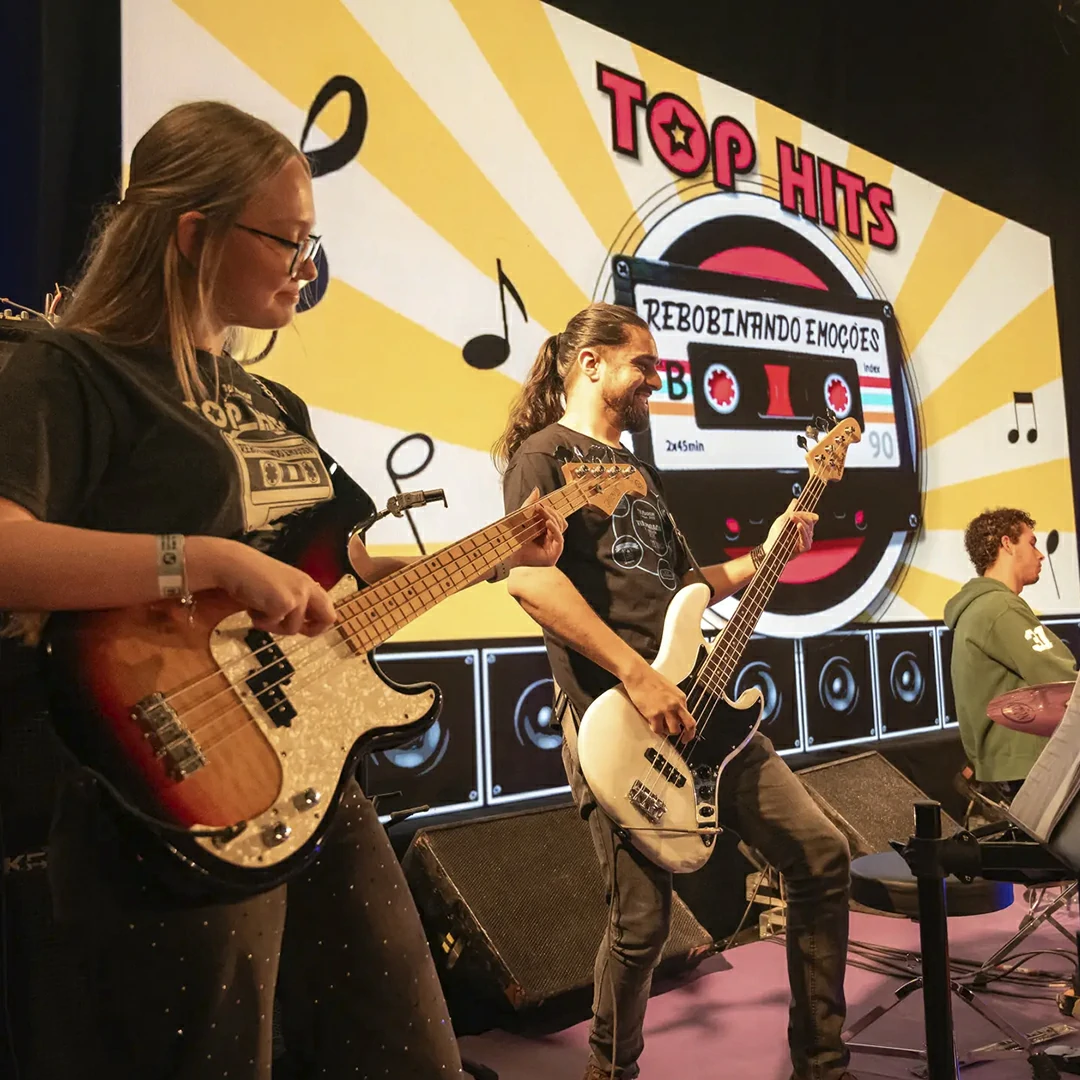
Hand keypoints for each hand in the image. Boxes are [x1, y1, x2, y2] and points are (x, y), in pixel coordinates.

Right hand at [191, 537, 336, 636]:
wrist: (235, 565)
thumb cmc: (252, 577)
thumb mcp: (280, 589)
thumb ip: (293, 602)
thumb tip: (301, 624)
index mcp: (307, 584)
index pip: (327, 609)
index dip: (316, 624)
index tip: (302, 628)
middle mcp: (307, 588)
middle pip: (328, 618)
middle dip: (312, 630)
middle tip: (289, 628)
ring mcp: (298, 596)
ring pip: (293, 629)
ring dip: (272, 625)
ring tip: (259, 607)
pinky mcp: (285, 604)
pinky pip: (274, 625)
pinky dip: (260, 621)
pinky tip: (253, 605)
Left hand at [506, 488, 565, 569]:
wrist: (506, 552)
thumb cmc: (513, 537)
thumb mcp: (523, 517)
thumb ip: (530, 504)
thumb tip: (537, 489)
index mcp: (546, 532)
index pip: (556, 518)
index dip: (550, 510)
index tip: (540, 504)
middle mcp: (551, 540)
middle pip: (561, 521)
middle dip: (552, 512)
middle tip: (541, 507)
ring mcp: (553, 548)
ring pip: (561, 527)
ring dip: (553, 517)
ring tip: (543, 513)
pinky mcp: (553, 556)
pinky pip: (560, 539)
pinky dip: (555, 529)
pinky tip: (548, 523)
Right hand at [623, 659, 695, 741]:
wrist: (638, 674)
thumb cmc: (650, 679)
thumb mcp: (670, 689)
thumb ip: (675, 701)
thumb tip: (676, 713)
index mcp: (681, 697)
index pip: (690, 717)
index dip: (689, 728)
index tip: (688, 734)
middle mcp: (676, 704)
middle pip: (689, 725)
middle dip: (687, 735)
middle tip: (683, 740)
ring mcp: (665, 710)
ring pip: (674, 730)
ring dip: (668, 732)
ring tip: (662, 728)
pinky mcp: (654, 714)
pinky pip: (658, 729)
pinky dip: (656, 729)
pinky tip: (653, 724)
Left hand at [764, 499, 817, 557]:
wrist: (770, 547)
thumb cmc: (776, 534)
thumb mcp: (783, 520)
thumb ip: (790, 511)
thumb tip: (795, 500)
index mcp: (803, 525)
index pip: (810, 517)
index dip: (808, 513)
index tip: (805, 507)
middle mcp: (806, 532)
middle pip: (810, 522)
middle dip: (802, 516)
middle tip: (792, 514)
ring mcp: (806, 540)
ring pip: (809, 529)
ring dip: (801, 521)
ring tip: (792, 517)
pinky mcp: (804, 547)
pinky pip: (806, 539)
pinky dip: (802, 531)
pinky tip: (798, 525)